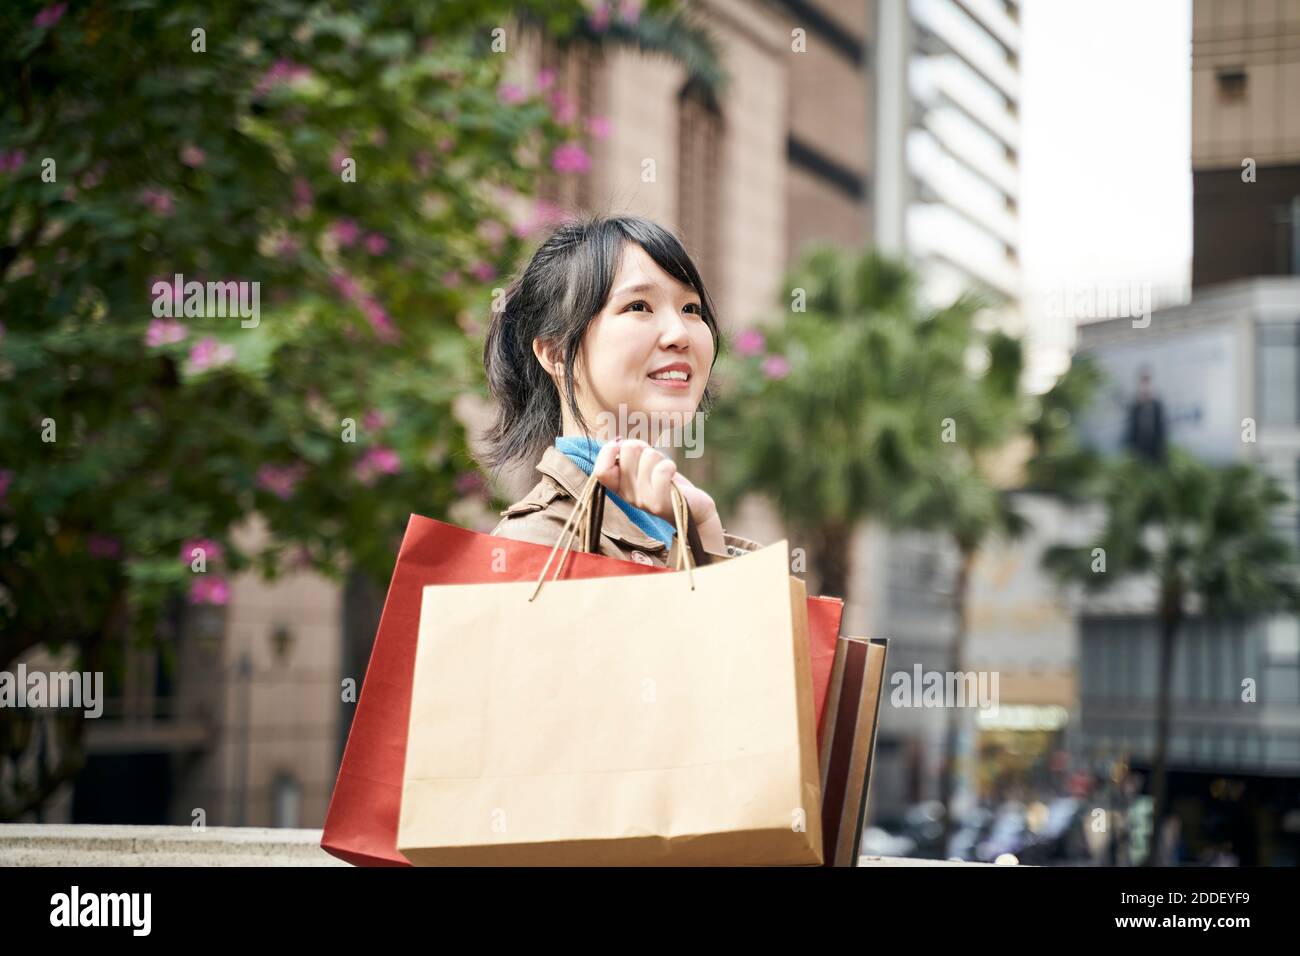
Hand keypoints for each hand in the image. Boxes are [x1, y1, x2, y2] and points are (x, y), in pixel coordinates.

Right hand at [591, 438, 717, 527]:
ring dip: (660, 457)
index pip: (600, 471)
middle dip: (643, 447)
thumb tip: (618, 442)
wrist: (692, 508)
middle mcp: (627, 496)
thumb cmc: (667, 481)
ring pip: (648, 456)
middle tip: (653, 461)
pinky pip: (661, 470)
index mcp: (619, 487)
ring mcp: (642, 501)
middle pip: (627, 450)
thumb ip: (629, 454)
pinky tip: (672, 474)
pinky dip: (669, 465)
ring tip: (665, 471)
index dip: (609, 451)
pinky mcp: (659, 503)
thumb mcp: (643, 467)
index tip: (622, 448)